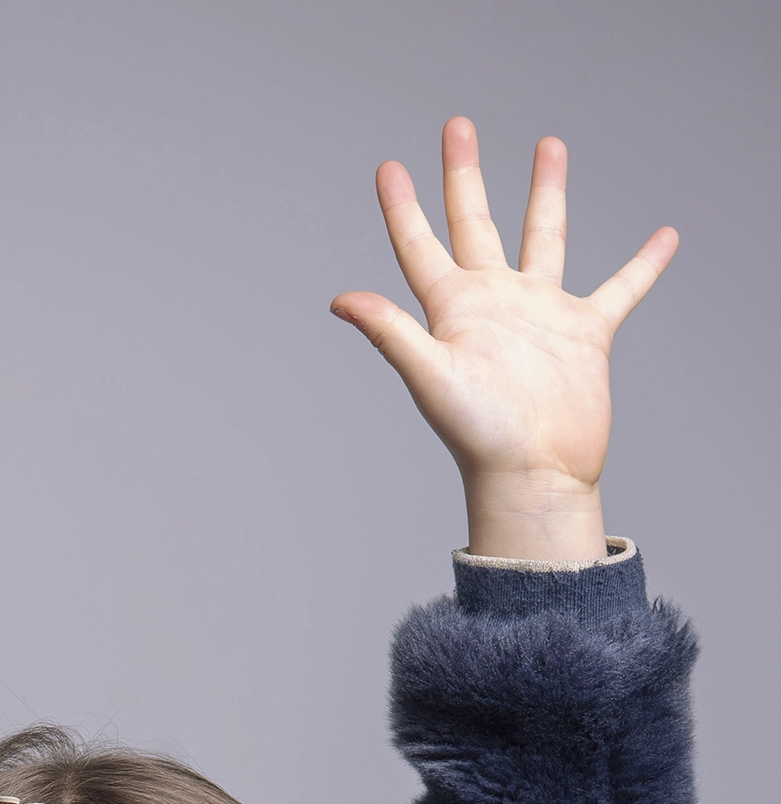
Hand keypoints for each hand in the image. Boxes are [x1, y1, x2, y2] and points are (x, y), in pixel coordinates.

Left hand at [331, 118, 677, 560]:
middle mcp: (494, 303)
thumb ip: (391, 332)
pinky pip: (620, 288)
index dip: (403, 208)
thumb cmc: (479, 436)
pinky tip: (665, 237)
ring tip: (549, 145)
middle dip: (465, 176)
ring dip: (545, 193)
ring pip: (543, 237)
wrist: (534, 476)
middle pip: (475, 223)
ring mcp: (540, 314)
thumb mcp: (431, 376)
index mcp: (453, 310)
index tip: (389, 167)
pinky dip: (643, 265)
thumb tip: (340, 300)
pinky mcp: (585, 335)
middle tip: (458, 126)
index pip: (420, 246)